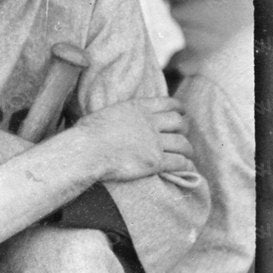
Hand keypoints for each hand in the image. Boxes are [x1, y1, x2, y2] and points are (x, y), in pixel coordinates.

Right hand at [73, 93, 193, 181]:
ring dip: (187, 150)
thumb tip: (110, 119)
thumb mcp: (104, 115)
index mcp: (138, 108)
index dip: (180, 108)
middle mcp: (150, 123)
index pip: (169, 104)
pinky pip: (178, 162)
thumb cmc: (85, 136)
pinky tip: (186, 169)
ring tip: (187, 155)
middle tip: (184, 135)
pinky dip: (185, 166)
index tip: (183, 113)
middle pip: (180, 123)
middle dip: (185, 129)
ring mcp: (154, 142)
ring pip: (183, 144)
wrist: (85, 153)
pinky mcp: (154, 161)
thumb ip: (117, 116)